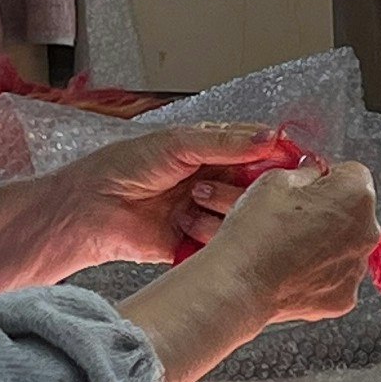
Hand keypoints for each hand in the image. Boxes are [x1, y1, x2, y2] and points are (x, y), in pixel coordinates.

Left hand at [60, 124, 284, 265]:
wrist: (89, 210)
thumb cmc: (123, 167)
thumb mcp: (177, 144)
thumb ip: (226, 142)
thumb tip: (270, 136)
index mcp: (211, 152)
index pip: (258, 151)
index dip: (275, 156)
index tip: (291, 161)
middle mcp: (214, 182)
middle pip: (257, 187)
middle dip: (252, 188)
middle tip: (237, 184)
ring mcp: (207, 214)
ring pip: (243, 216)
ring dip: (224, 209)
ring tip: (194, 200)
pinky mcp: (197, 245)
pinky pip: (223, 244)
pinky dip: (213, 235)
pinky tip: (190, 222)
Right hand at [198, 162, 380, 324]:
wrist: (239, 285)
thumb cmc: (256, 232)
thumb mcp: (275, 180)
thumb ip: (306, 171)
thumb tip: (314, 172)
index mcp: (357, 195)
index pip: (352, 174)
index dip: (326, 178)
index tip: (306, 188)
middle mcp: (367, 232)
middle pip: (353, 212)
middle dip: (329, 211)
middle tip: (293, 218)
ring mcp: (357, 268)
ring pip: (345, 246)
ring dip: (325, 243)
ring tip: (288, 246)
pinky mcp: (344, 297)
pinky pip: (336, 277)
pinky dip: (319, 274)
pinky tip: (292, 270)